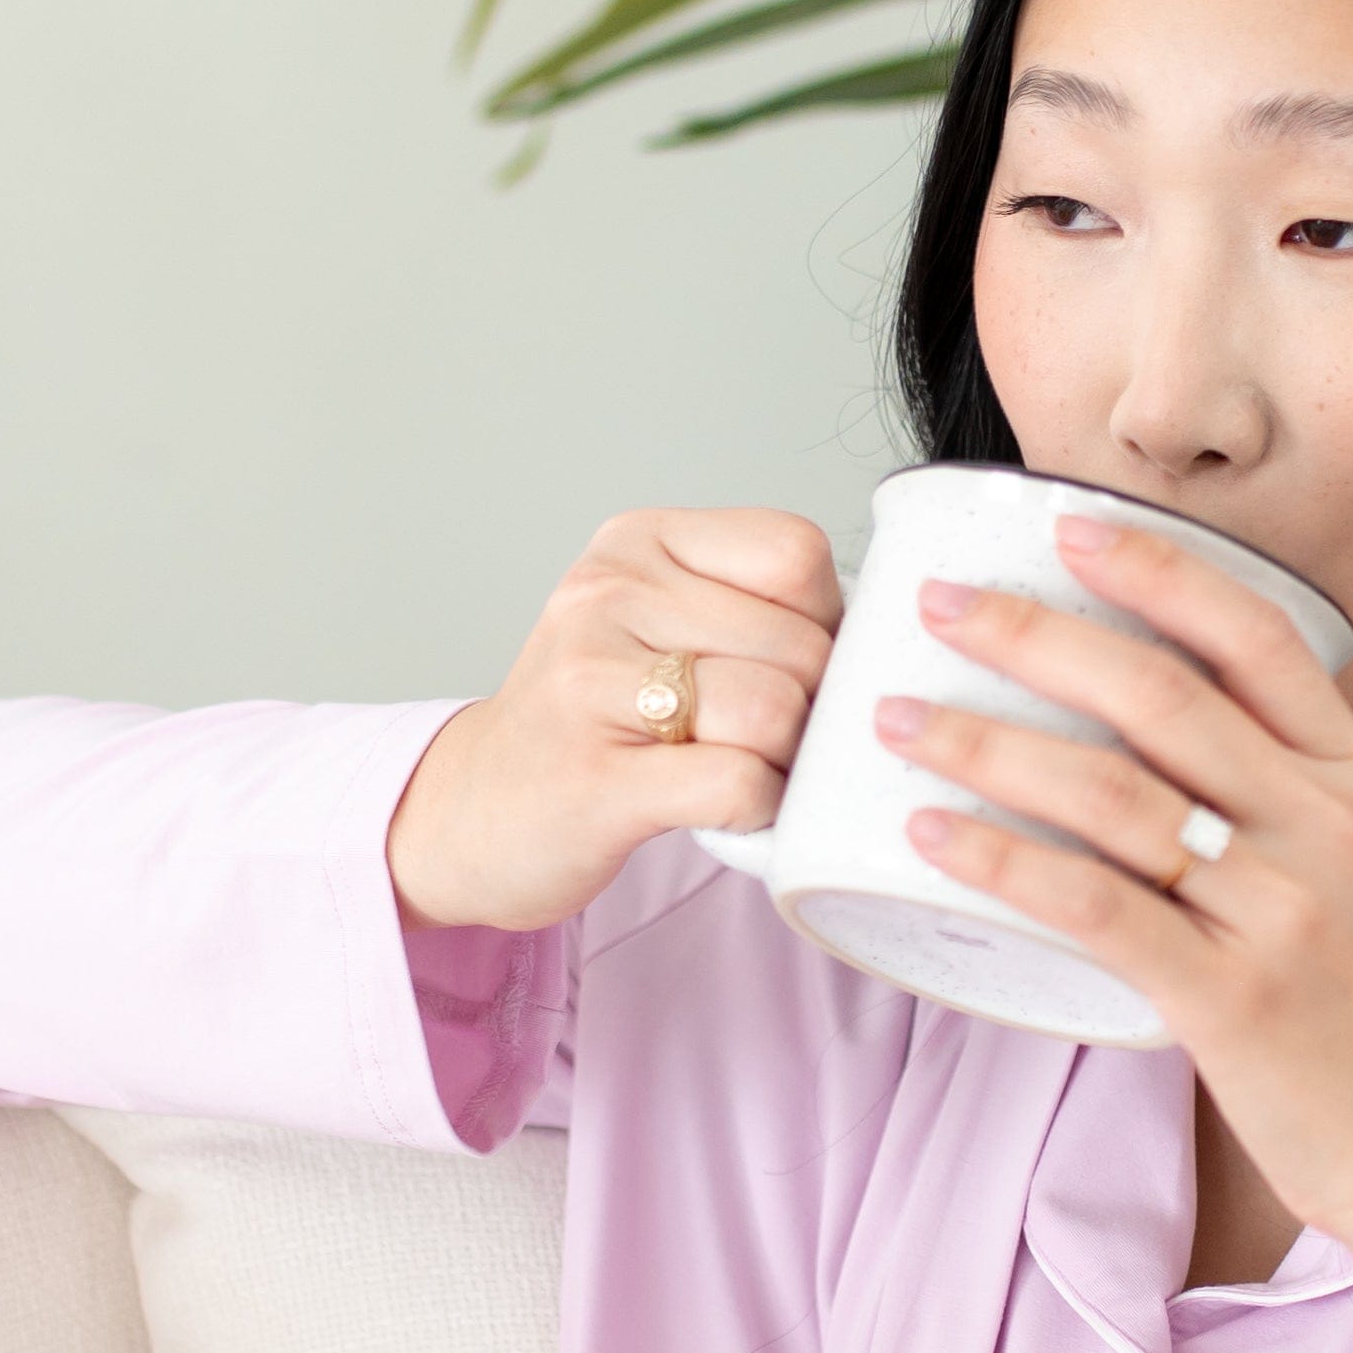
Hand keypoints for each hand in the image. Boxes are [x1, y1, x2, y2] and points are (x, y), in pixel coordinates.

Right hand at [386, 507, 841, 934]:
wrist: (474, 810)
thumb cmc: (593, 720)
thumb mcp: (658, 620)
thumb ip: (752, 605)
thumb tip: (879, 634)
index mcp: (637, 541)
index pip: (797, 555)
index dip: (826, 622)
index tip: (786, 665)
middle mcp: (607, 594)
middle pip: (799, 645)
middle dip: (810, 708)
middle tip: (764, 738)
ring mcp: (591, 683)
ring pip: (774, 711)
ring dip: (784, 762)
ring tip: (740, 770)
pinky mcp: (595, 777)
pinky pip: (738, 782)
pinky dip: (757, 809)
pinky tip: (724, 809)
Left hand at [875, 513, 1352, 1352]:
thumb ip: (1272, 794)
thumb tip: (1144, 730)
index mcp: (1352, 777)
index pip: (1253, 635)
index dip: (1154, 570)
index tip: (1064, 524)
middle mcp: (1322, 824)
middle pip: (1159, 695)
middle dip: (1035, 635)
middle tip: (939, 607)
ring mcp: (1280, 909)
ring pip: (1112, 793)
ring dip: (989, 744)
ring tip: (898, 720)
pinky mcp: (1233, 997)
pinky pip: (1095, 909)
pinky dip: (1003, 865)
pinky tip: (930, 839)